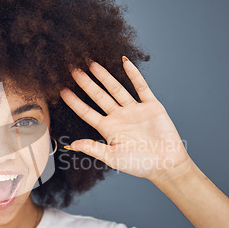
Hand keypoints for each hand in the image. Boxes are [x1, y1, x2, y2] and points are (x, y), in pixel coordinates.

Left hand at [60, 57, 192, 182]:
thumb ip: (93, 148)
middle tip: (74, 70)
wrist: (166, 164)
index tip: (62, 91)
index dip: (75, 102)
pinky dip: (133, 75)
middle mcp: (119, 117)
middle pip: (98, 96)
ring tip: (92, 64)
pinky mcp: (151, 106)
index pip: (87, 112)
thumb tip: (72, 144)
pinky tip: (124, 62)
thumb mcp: (112, 157)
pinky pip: (141, 87)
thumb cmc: (139, 164)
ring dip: (104, 76)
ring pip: (116, 89)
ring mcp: (134, 110)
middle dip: (86, 83)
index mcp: (109, 129)